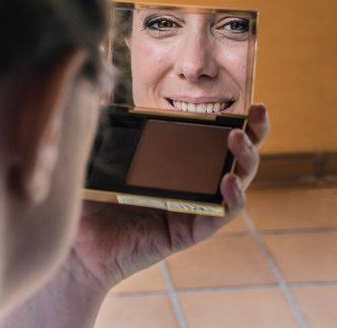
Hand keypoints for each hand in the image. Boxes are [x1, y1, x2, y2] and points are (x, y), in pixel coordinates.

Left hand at [64, 103, 269, 291]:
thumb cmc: (88, 201)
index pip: (210, 138)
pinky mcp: (188, 231)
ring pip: (236, 183)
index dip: (233, 120)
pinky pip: (220, 215)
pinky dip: (231, 198)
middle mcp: (190, 183)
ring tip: (237, 140)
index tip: (246, 102)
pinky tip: (228, 179)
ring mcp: (192, 208)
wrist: (76, 247)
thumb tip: (96, 89)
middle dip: (253, 134)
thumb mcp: (97, 158)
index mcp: (173, 163)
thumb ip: (102, 129)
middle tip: (259, 113)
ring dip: (244, 160)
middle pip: (233, 157)